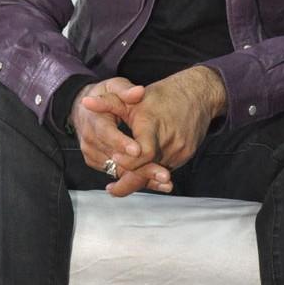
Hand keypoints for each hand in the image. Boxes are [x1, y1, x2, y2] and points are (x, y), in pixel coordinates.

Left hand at [90, 66, 226, 197]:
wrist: (198, 94)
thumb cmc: (162, 96)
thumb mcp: (133, 98)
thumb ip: (108, 103)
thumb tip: (84, 103)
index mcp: (153, 126)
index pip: (140, 154)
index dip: (126, 160)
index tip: (112, 161)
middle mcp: (169, 141)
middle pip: (147, 170)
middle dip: (128, 183)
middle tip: (111, 190)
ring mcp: (180, 150)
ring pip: (156, 172)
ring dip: (140, 178)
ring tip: (120, 185)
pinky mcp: (186, 155)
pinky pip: (166, 168)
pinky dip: (152, 171)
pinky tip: (140, 175)